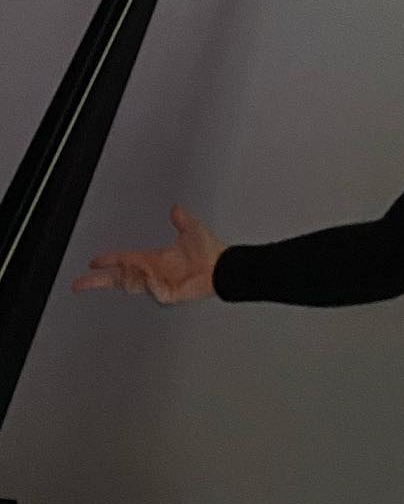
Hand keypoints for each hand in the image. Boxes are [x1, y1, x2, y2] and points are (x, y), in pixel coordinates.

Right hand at [71, 204, 223, 305]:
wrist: (224, 268)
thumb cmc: (210, 252)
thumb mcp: (192, 230)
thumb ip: (182, 219)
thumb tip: (176, 208)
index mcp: (152, 258)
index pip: (122, 259)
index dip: (107, 260)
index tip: (93, 262)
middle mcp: (152, 272)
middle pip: (118, 278)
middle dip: (98, 281)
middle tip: (79, 283)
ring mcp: (159, 284)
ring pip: (133, 284)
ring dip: (131, 276)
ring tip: (141, 267)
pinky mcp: (168, 295)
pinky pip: (153, 291)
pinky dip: (151, 285)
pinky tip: (155, 278)